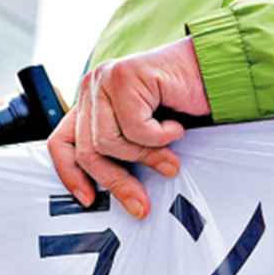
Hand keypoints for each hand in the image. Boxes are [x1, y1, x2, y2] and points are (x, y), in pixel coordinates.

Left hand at [48, 37, 210, 218]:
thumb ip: (121, 150)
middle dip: (117, 181)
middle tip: (140, 201)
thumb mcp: (142, 134)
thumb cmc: (181, 100)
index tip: (88, 198)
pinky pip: (135, 128)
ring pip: (109, 142)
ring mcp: (106, 79)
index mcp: (91, 101)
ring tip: (167, 149)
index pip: (61, 143)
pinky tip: (174, 126)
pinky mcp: (125, 76)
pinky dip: (161, 136)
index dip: (70, 175)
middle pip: (87, 150)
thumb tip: (114, 191)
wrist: (212, 73)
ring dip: (145, 154)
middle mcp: (94, 87)